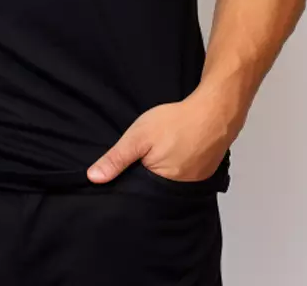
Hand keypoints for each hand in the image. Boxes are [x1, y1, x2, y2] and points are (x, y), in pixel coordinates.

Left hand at [86, 95, 230, 183]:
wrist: (214, 112)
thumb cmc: (175, 123)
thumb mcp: (138, 137)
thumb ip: (116, 158)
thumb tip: (93, 179)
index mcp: (159, 187)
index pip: (136, 194)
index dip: (127, 183)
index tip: (122, 173)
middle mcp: (178, 193)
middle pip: (153, 190)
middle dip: (144, 178)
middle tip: (143, 157)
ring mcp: (193, 184)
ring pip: (169, 183)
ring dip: (161, 172)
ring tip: (158, 154)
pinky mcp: (204, 175)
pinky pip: (184, 177)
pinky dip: (178, 167)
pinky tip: (175, 153)